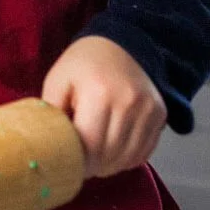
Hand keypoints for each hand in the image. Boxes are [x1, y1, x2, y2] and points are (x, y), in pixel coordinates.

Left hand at [41, 36, 166, 178]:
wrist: (121, 44)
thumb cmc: (84, 63)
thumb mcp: (57, 80)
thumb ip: (51, 113)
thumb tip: (49, 145)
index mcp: (99, 93)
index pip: (90, 145)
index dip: (77, 161)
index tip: (67, 163)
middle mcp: (129, 103)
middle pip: (110, 155)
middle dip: (92, 166)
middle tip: (79, 163)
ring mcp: (148, 110)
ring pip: (128, 158)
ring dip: (110, 166)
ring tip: (95, 158)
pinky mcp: (160, 115)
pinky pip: (144, 152)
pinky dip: (127, 159)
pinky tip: (113, 151)